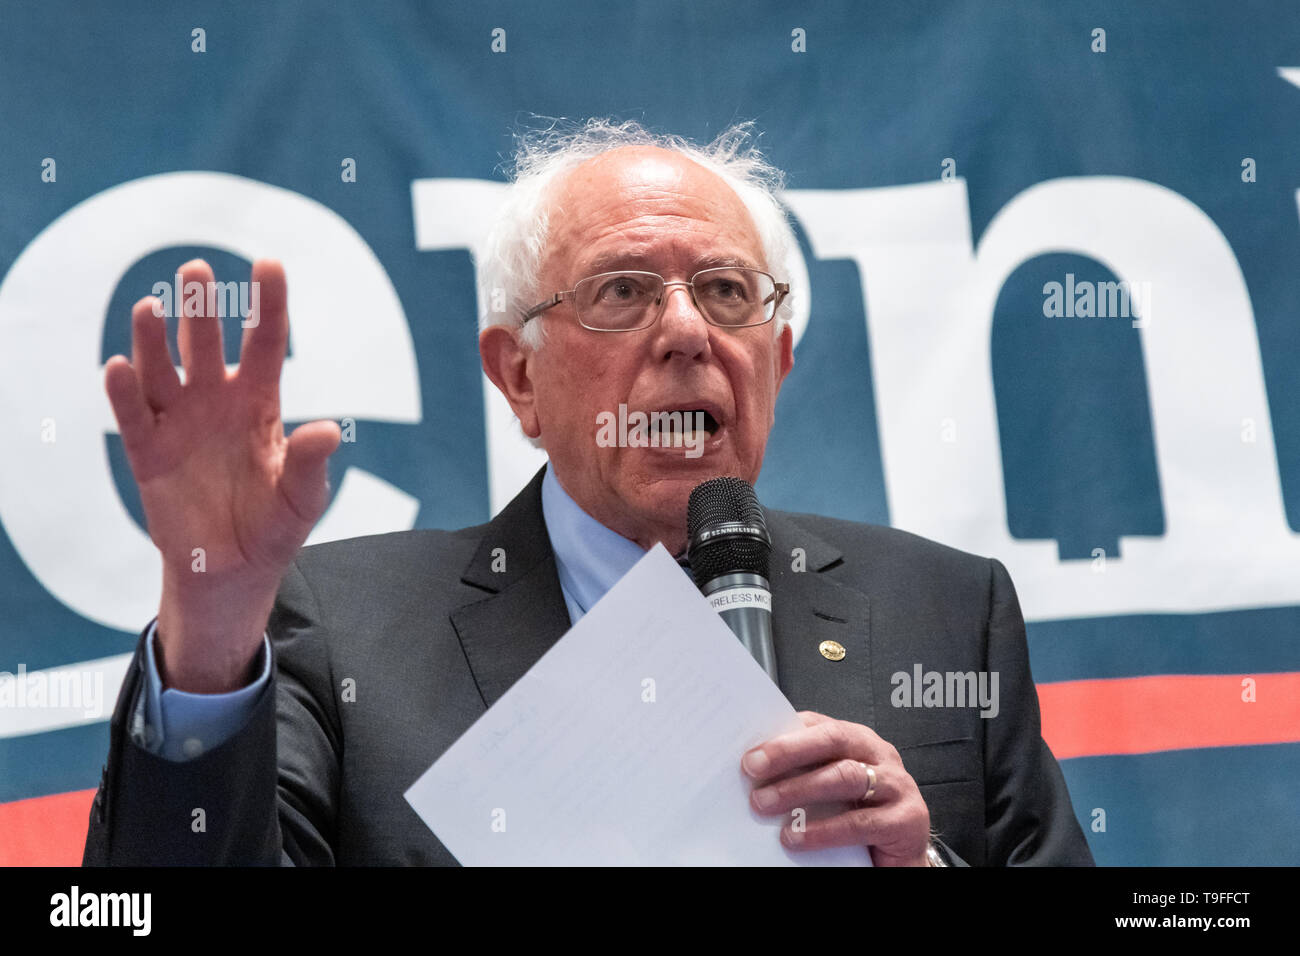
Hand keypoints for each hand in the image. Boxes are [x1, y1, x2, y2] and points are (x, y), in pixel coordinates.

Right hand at [104, 258, 339, 690]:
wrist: (234, 570)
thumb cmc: (274, 525)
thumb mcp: (303, 498)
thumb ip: (311, 463)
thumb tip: (329, 430)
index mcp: (260, 403)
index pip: (266, 343)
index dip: (268, 304)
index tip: (269, 264)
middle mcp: (216, 402)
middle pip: (206, 345)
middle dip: (202, 309)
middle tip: (197, 270)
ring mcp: (179, 424)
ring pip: (162, 370)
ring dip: (153, 340)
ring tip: (153, 307)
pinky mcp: (148, 453)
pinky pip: (133, 417)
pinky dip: (124, 392)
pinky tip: (119, 366)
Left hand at [742, 710, 931, 865]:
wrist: (901, 858)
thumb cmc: (861, 816)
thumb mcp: (831, 790)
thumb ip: (804, 774)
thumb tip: (754, 773)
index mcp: (858, 740)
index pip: (818, 725)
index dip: (783, 735)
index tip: (749, 751)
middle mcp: (880, 754)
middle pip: (832, 741)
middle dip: (788, 752)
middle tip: (752, 768)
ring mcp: (897, 785)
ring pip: (845, 777)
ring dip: (799, 789)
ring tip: (764, 803)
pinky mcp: (907, 820)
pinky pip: (859, 822)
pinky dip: (824, 830)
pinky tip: (796, 837)